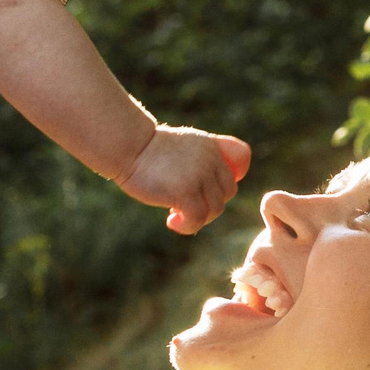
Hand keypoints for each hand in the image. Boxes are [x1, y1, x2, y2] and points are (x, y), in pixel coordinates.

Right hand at [119, 127, 251, 234]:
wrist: (129, 147)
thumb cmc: (149, 150)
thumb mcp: (184, 144)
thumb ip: (202, 157)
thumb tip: (211, 186)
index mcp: (211, 147)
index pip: (239, 164)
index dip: (225, 182)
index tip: (206, 189)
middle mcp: (210, 160)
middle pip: (227, 192)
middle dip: (210, 204)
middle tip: (186, 206)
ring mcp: (199, 176)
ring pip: (215, 209)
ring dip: (198, 217)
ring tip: (176, 214)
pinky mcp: (185, 192)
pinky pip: (198, 218)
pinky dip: (187, 225)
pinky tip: (171, 220)